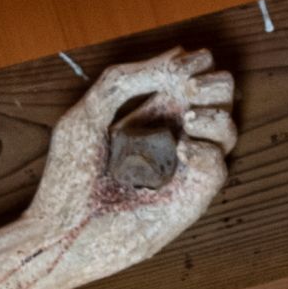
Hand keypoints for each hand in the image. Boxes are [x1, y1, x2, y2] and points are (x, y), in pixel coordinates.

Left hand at [11, 48, 237, 288]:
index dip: (197, 64)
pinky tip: (179, 153)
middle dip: (215, 84)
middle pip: (222, 97)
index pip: (198, 76)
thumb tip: (179, 57)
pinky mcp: (186, 201)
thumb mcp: (89, 113)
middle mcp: (174, 139)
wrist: (59, 231)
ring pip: (228, 131)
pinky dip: (205, 152)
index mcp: (153, 115)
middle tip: (186, 90)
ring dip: (215, 115)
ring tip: (187, 121)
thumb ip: (127, 80)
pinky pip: (218, 168)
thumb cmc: (67, 178)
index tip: (177, 70)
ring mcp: (182, 171)